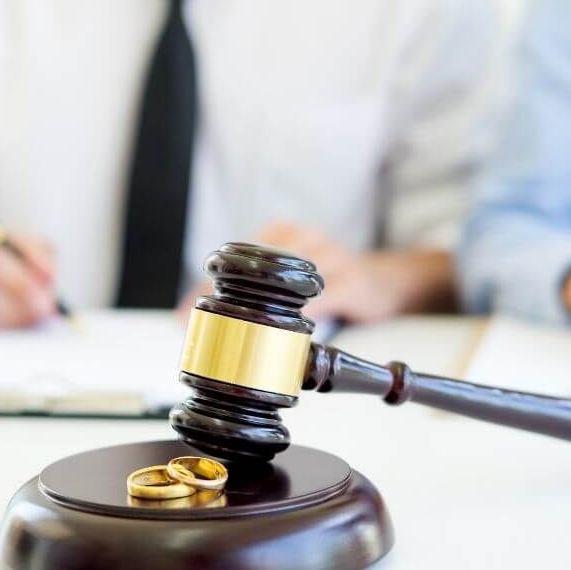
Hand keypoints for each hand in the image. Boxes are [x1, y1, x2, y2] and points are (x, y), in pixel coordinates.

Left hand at [176, 222, 453, 323]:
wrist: (386, 281)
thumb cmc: (332, 282)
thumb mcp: (291, 282)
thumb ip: (259, 296)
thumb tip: (211, 327)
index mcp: (284, 232)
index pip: (236, 260)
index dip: (206, 287)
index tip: (184, 315)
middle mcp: (306, 238)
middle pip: (256, 271)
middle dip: (227, 301)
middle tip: (204, 329)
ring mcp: (333, 256)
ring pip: (286, 285)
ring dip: (259, 314)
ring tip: (235, 336)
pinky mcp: (354, 282)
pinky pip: (323, 300)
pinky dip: (300, 319)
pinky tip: (284, 337)